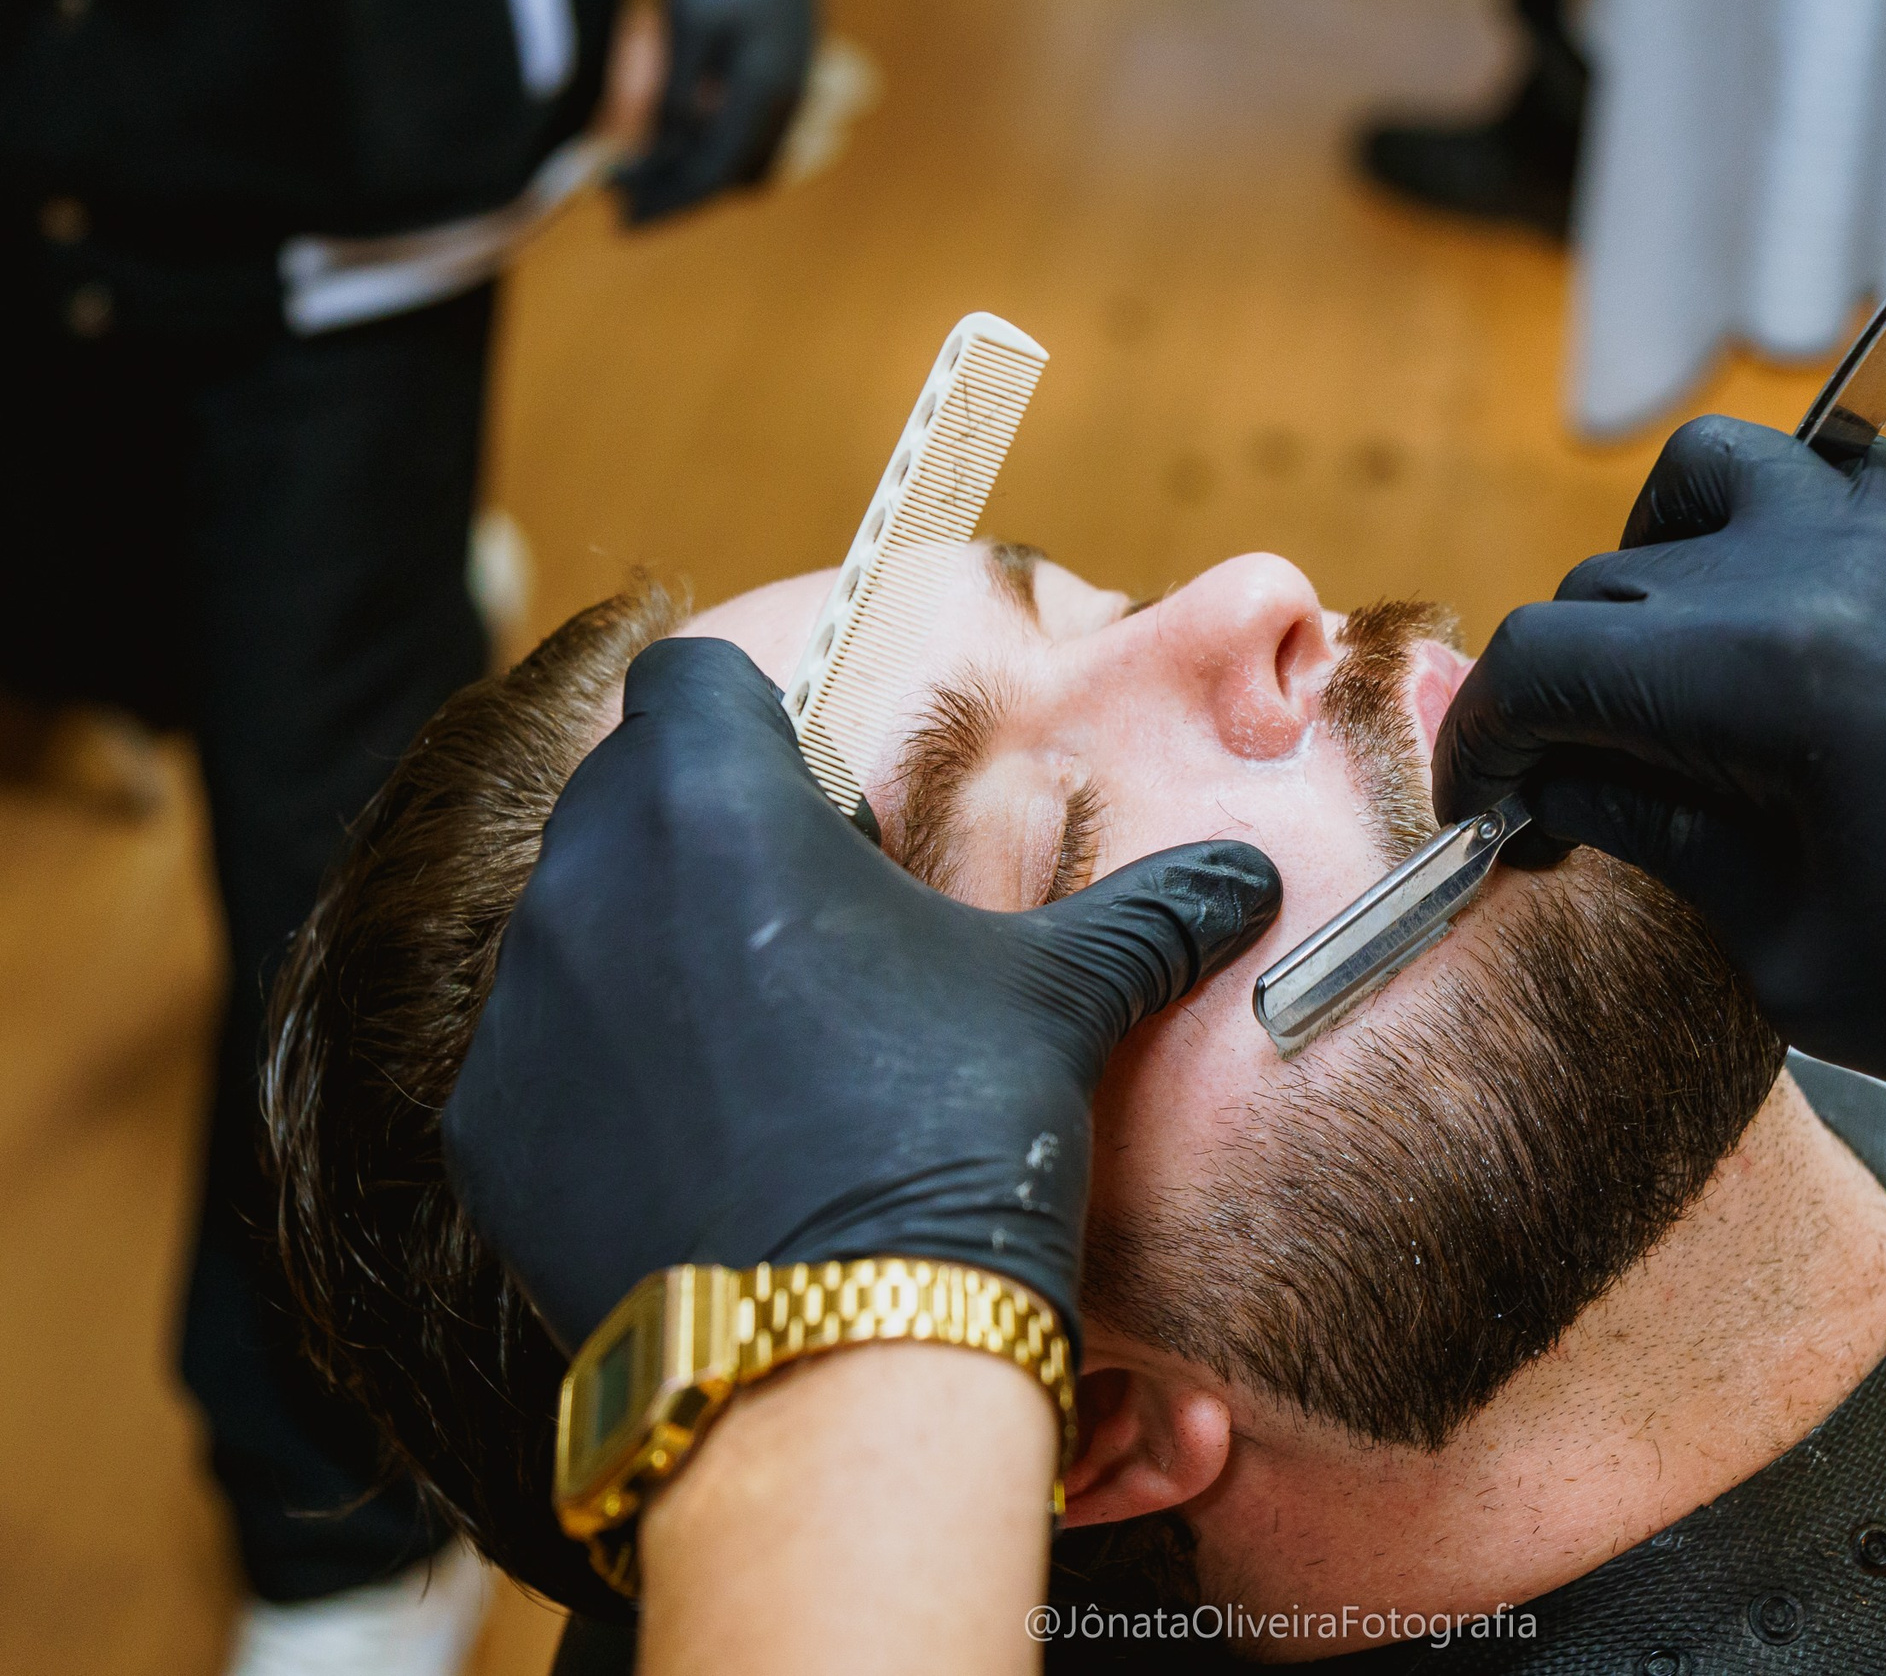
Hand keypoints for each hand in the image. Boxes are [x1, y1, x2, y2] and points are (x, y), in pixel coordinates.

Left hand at [442, 639, 1280, 1349]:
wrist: (841, 1355)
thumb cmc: (952, 1132)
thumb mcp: (1061, 997)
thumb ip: (1148, 911)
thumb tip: (1246, 879)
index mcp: (714, 806)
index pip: (690, 680)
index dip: (759, 723)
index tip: (826, 803)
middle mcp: (589, 883)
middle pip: (629, 796)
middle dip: (709, 832)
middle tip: (815, 925)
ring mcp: (524, 1010)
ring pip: (578, 922)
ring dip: (655, 948)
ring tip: (770, 1046)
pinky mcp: (489, 1127)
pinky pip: (541, 1053)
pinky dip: (609, 1072)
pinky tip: (709, 1143)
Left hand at [614, 0, 814, 224]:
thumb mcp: (690, 23)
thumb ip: (679, 93)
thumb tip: (664, 153)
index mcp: (762, 96)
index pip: (712, 175)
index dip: (667, 203)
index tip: (621, 219)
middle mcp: (785, 104)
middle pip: (732, 179)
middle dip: (677, 196)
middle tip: (619, 200)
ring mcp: (792, 91)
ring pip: (746, 162)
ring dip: (696, 175)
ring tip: (641, 172)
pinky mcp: (788, 74)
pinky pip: (753, 136)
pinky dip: (715, 150)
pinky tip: (679, 138)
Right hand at [1434, 416, 1885, 1145]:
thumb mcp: (1802, 954)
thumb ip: (1660, 841)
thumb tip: (1563, 787)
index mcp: (1775, 678)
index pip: (1547, 664)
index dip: (1485, 749)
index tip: (1492, 815)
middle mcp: (1830, 566)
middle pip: (1608, 583)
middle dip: (1564, 691)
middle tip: (1583, 795)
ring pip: (1706, 481)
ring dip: (1653, 575)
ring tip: (1674, 683)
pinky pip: (1825, 474)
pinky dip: (1765, 535)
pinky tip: (1780, 639)